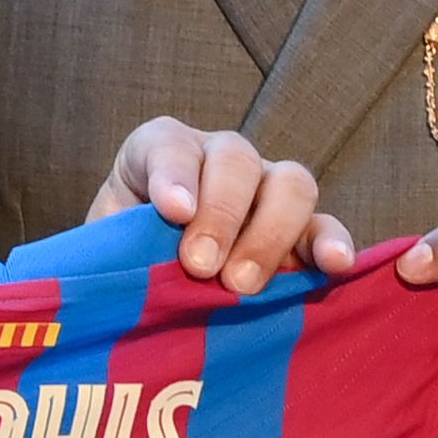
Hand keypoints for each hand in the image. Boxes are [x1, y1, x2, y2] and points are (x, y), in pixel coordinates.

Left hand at [89, 116, 354, 293]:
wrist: (149, 291)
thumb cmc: (122, 265)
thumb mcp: (104, 252)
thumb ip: (110, 251)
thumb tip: (104, 274)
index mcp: (160, 153)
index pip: (167, 146)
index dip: (173, 173)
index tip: (172, 212)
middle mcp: (218, 160)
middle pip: (235, 160)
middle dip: (221, 212)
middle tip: (202, 266)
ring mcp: (266, 191)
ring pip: (290, 184)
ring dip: (270, 233)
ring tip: (243, 284)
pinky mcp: (303, 232)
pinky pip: (326, 227)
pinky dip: (332, 243)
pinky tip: (333, 266)